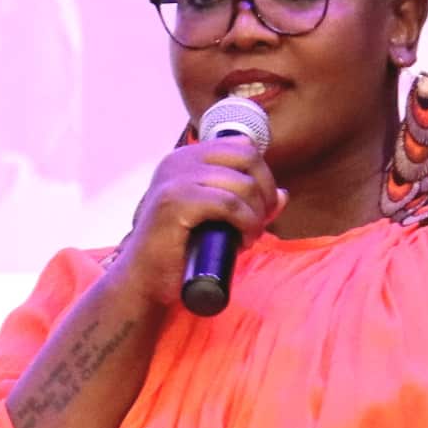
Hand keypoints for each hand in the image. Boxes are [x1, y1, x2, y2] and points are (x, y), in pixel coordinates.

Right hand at [112, 140, 286, 308]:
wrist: (143, 280)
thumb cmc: (178, 252)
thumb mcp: (216, 220)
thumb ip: (246, 203)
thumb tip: (284, 195)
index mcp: (186, 158)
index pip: (242, 147)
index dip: (263, 175)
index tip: (263, 207)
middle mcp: (178, 161)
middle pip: (247, 158)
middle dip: (265, 191)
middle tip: (261, 222)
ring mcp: (175, 180)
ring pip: (242, 184)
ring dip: (257, 214)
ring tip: (250, 237)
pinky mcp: (176, 203)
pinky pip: (229, 204)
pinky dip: (246, 223)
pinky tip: (243, 240)